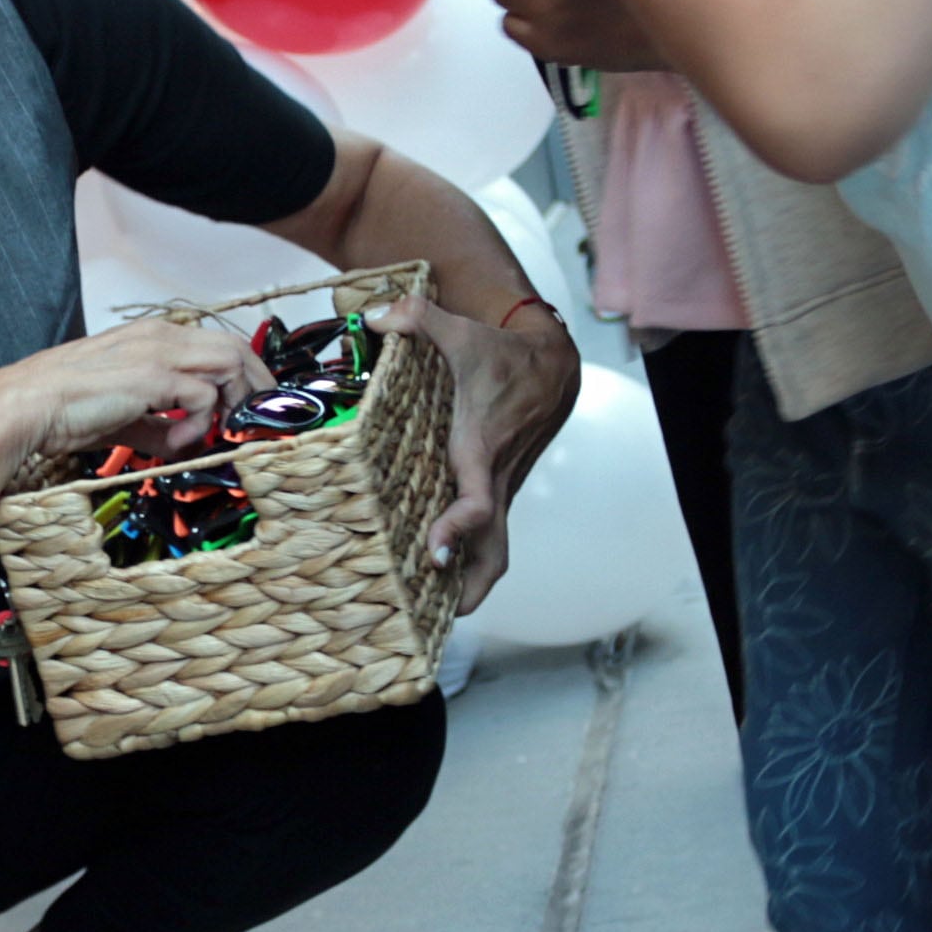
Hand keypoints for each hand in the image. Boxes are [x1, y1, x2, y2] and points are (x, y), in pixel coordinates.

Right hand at [0, 320, 272, 464]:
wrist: (29, 406)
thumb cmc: (65, 408)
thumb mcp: (125, 418)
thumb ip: (159, 427)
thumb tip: (185, 443)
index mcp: (153, 337)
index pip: (218, 344)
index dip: (245, 374)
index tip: (251, 406)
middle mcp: (161, 336)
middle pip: (235, 348)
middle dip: (257, 385)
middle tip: (258, 420)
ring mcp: (158, 352)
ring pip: (229, 363)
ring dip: (235, 402)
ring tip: (221, 432)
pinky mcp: (153, 375)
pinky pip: (203, 398)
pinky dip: (199, 425)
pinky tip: (175, 443)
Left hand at [373, 294, 581, 614]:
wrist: (553, 364)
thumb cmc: (502, 353)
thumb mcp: (460, 330)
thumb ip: (417, 317)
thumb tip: (377, 314)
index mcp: (480, 450)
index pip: (476, 504)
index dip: (457, 531)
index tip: (433, 552)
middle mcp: (494, 479)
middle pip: (494, 551)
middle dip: (469, 589)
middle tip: (436, 618)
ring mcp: (500, 488)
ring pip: (495, 549)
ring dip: (470, 584)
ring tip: (431, 614)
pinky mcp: (499, 488)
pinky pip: (490, 535)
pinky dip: (471, 559)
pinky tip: (438, 574)